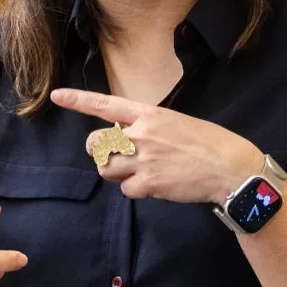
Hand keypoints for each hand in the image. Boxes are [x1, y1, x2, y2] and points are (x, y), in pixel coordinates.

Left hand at [51, 88, 262, 203]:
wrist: (229, 167)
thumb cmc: (207, 143)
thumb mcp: (175, 121)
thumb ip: (147, 126)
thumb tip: (126, 136)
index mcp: (148, 114)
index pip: (105, 104)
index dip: (77, 100)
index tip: (57, 96)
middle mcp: (141, 134)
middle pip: (95, 144)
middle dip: (100, 152)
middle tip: (117, 156)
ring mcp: (144, 159)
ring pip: (105, 169)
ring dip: (116, 173)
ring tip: (138, 171)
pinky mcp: (149, 183)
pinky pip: (125, 190)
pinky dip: (135, 190)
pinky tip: (154, 184)